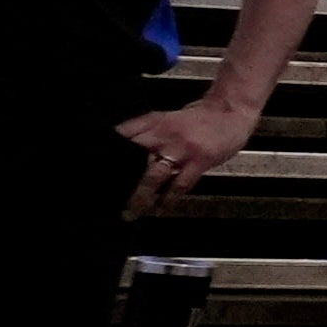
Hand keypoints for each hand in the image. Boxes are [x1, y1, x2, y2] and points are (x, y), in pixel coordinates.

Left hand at [116, 90, 255, 216]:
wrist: (231, 113)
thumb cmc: (198, 119)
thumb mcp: (166, 118)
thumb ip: (144, 131)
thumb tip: (121, 147)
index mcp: (154, 122)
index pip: (123, 136)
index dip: (107, 152)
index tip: (96, 172)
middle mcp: (163, 135)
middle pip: (133, 159)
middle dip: (119, 180)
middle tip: (108, 198)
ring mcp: (181, 149)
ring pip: (153, 176)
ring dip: (141, 197)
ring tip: (132, 213)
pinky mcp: (199, 161)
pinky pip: (179, 185)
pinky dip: (168, 200)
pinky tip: (159, 211)